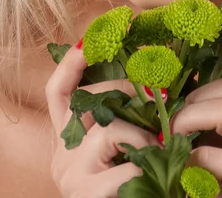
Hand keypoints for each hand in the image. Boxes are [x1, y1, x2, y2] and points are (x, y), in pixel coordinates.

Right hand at [45, 44, 161, 197]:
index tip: (88, 39)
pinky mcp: (87, 195)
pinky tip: (161, 177)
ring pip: (109, 129)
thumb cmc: (134, 188)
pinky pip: (127, 165)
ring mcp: (71, 175)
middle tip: (160, 92)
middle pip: (88, 101)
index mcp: (69, 141)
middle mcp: (61, 155)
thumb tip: (159, 81)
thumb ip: (129, 119)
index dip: (70, 64)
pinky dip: (150, 166)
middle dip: (127, 90)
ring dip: (144, 131)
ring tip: (163, 146)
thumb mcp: (126, 149)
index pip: (58, 93)